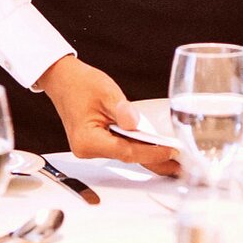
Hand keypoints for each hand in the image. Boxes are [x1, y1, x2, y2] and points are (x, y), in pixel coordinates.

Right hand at [37, 55, 178, 174]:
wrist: (63, 80)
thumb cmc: (80, 84)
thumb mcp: (106, 92)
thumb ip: (122, 110)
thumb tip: (136, 124)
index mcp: (87, 140)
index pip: (125, 151)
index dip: (150, 152)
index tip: (170, 150)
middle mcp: (86, 149)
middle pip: (126, 157)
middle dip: (153, 159)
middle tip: (179, 163)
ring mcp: (89, 149)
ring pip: (124, 155)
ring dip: (147, 155)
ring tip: (172, 158)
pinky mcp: (95, 145)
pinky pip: (120, 149)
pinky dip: (137, 149)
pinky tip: (155, 151)